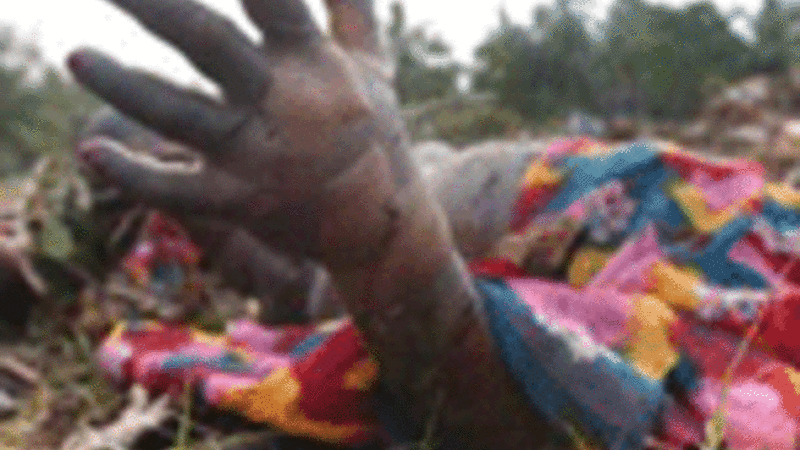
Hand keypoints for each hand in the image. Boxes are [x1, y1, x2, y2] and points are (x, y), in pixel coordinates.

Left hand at [69, 1, 549, 447]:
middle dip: (155, 6)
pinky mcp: (238, 201)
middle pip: (206, 40)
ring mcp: (256, 155)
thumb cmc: (373, 132)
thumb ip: (350, 7)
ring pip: (177, 114)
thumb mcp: (373, 65)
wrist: (381, 222)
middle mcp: (281, 102)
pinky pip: (176, 190)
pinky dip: (134, 174)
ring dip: (123, 85)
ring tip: (74, 57)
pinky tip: (92, 152)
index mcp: (315, 61)